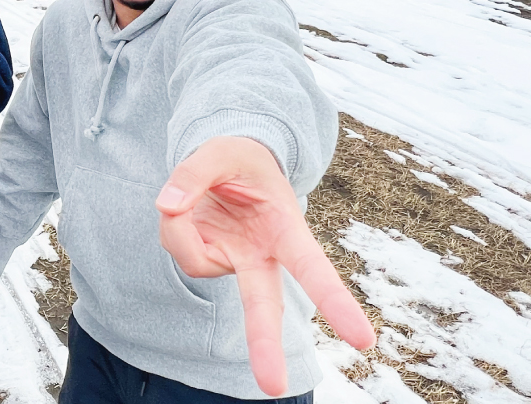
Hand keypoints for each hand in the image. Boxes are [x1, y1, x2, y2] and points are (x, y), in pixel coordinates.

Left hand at [156, 136, 374, 395]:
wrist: (225, 164)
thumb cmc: (238, 157)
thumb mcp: (221, 150)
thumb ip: (194, 172)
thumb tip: (167, 207)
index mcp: (286, 230)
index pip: (313, 270)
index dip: (336, 302)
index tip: (363, 340)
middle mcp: (262, 256)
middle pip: (264, 308)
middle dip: (265, 345)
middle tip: (273, 387)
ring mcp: (232, 263)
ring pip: (195, 258)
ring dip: (182, 225)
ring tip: (194, 194)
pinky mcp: (206, 261)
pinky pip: (178, 248)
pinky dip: (174, 225)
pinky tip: (188, 210)